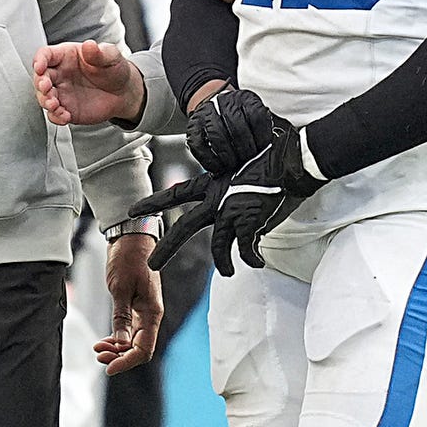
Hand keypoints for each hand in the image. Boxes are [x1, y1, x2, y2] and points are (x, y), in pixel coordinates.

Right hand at [34, 41, 144, 127]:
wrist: (124, 92)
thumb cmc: (114, 70)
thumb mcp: (111, 56)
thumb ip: (99, 52)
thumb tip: (89, 46)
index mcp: (66, 56)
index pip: (46, 55)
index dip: (40, 60)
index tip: (40, 67)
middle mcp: (60, 74)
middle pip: (40, 77)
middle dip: (40, 83)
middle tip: (46, 87)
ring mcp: (61, 92)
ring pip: (44, 97)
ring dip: (46, 101)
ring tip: (54, 105)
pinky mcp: (66, 109)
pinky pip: (55, 114)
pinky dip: (56, 117)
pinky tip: (64, 116)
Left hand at [98, 232, 162, 374]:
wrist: (131, 238)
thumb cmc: (128, 258)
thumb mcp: (120, 288)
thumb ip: (121, 316)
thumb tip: (120, 342)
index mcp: (152, 312)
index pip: (143, 349)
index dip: (126, 362)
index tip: (108, 369)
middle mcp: (151, 315)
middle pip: (139, 348)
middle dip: (119, 356)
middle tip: (98, 355)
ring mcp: (144, 312)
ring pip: (133, 341)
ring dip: (116, 348)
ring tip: (97, 348)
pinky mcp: (136, 307)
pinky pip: (129, 331)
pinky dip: (117, 338)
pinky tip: (104, 340)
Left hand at [129, 121, 307, 277]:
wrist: (292, 160)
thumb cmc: (275, 155)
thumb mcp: (246, 164)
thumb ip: (238, 179)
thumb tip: (244, 186)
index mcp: (214, 183)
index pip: (177, 194)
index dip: (154, 202)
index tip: (134, 209)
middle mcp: (218, 199)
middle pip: (184, 228)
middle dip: (166, 248)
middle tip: (151, 265)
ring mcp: (232, 212)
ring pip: (218, 247)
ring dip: (222, 263)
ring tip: (227, 272)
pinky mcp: (250, 222)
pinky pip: (246, 250)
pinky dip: (251, 258)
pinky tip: (256, 262)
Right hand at [184, 84, 275, 177]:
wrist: (214, 106)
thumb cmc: (239, 118)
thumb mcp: (253, 116)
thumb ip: (261, 130)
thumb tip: (270, 152)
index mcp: (245, 98)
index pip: (256, 116)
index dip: (261, 136)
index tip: (263, 150)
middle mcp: (224, 102)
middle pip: (237, 127)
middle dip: (245, 149)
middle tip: (248, 160)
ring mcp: (206, 113)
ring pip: (217, 135)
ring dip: (228, 155)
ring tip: (234, 165)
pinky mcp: (193, 126)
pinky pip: (199, 145)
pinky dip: (209, 160)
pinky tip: (218, 167)